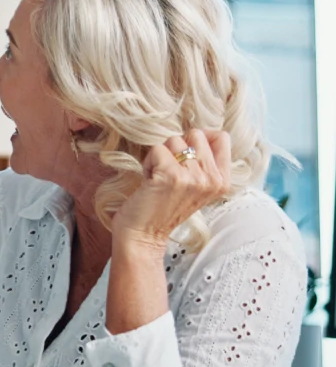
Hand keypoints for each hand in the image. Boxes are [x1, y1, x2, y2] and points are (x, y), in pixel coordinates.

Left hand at [111, 129, 233, 251]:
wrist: (144, 235)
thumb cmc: (163, 207)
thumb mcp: (195, 186)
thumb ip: (203, 163)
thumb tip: (200, 132)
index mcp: (223, 181)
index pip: (223, 137)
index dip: (200, 137)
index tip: (185, 153)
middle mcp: (212, 179)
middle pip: (196, 134)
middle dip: (176, 147)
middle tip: (169, 171)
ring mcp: (194, 178)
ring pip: (174, 139)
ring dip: (160, 156)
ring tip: (159, 178)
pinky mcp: (171, 176)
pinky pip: (156, 149)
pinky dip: (148, 162)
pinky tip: (150, 181)